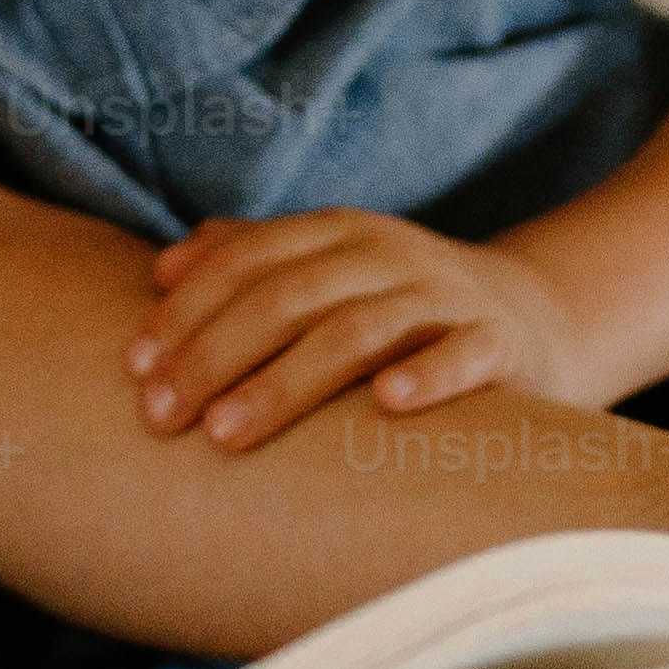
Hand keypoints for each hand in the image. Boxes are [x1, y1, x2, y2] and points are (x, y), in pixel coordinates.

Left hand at [134, 211, 589, 446]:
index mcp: (336, 235)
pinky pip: (462, 354)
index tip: (133, 365)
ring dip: (286, 383)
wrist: (535, 318)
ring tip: (226, 433)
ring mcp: (445, 296)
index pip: (247, 261)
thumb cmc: (400, 308)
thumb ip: (250, 259)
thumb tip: (162, 266)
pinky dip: (427, 374)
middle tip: (160, 416)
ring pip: (357, 331)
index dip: (187, 310)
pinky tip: (385, 404)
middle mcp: (387, 256)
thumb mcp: (329, 271)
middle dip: (214, 356)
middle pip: (286, 298)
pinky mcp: (500, 342)